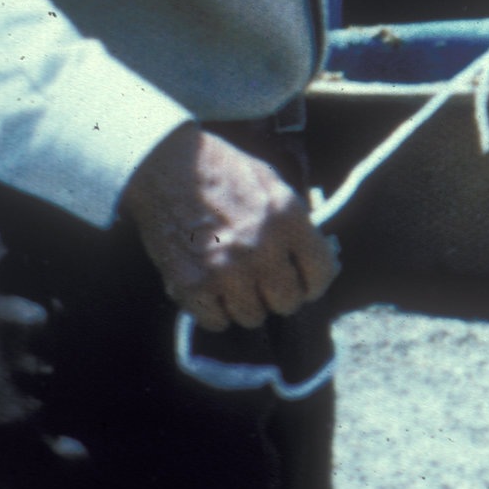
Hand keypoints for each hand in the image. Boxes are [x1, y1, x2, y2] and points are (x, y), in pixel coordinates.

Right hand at [119, 125, 337, 332]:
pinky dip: (216, 312)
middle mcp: (260, 249)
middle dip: (281, 295)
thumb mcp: (274, 185)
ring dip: (248, 305)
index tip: (307, 283)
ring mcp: (224, 270)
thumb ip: (297, 222)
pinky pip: (216, 321)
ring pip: (252, 317)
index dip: (317, 282)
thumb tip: (323, 256)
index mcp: (287, 220)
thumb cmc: (224, 172)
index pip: (322, 272)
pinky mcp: (189, 285)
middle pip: (288, 302)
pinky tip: (213, 292)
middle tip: (268, 284)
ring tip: (238, 285)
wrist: (166, 167)